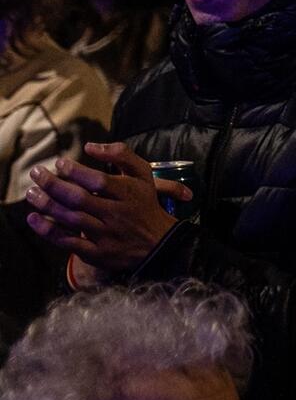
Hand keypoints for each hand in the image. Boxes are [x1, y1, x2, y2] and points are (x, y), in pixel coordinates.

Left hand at [23, 143, 188, 274]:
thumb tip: (90, 146)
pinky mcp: (98, 253)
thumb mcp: (143, 174)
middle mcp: (117, 214)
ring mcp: (106, 235)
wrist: (160, 244)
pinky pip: (69, 242)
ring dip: (47, 205)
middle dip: (54, 185)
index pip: (99, 181)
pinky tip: (33, 219)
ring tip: (31, 193)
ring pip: (72, 219)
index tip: (59, 163)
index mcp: (129, 193)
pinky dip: (48, 231)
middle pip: (80, 199)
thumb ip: (121, 155)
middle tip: (36, 174)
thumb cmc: (144, 203)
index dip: (76, 171)